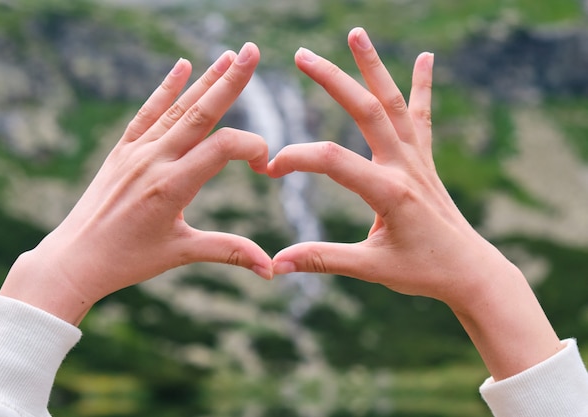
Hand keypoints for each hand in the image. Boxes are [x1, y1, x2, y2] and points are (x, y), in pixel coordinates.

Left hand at [0, 43, 271, 324]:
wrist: (75, 258)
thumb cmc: (129, 259)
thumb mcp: (182, 253)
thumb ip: (229, 252)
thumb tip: (271, 269)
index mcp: (173, 186)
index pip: (223, 148)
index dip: (252, 148)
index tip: (265, 166)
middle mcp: (154, 161)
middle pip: (201, 113)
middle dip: (231, 81)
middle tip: (253, 51)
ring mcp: (136, 152)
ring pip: (177, 108)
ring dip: (205, 80)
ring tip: (229, 55)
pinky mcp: (122, 150)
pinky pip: (147, 113)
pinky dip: (165, 89)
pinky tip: (182, 66)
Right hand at [268, 28, 561, 379]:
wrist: (472, 273)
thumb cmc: (423, 272)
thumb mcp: (370, 268)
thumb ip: (322, 259)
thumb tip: (276, 265)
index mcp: (389, 192)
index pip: (332, 160)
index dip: (296, 158)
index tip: (268, 168)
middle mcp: (405, 167)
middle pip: (366, 111)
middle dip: (333, 80)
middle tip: (303, 55)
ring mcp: (418, 160)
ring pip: (394, 103)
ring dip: (374, 67)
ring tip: (356, 33)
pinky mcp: (425, 161)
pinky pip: (422, 117)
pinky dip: (423, 85)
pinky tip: (426, 58)